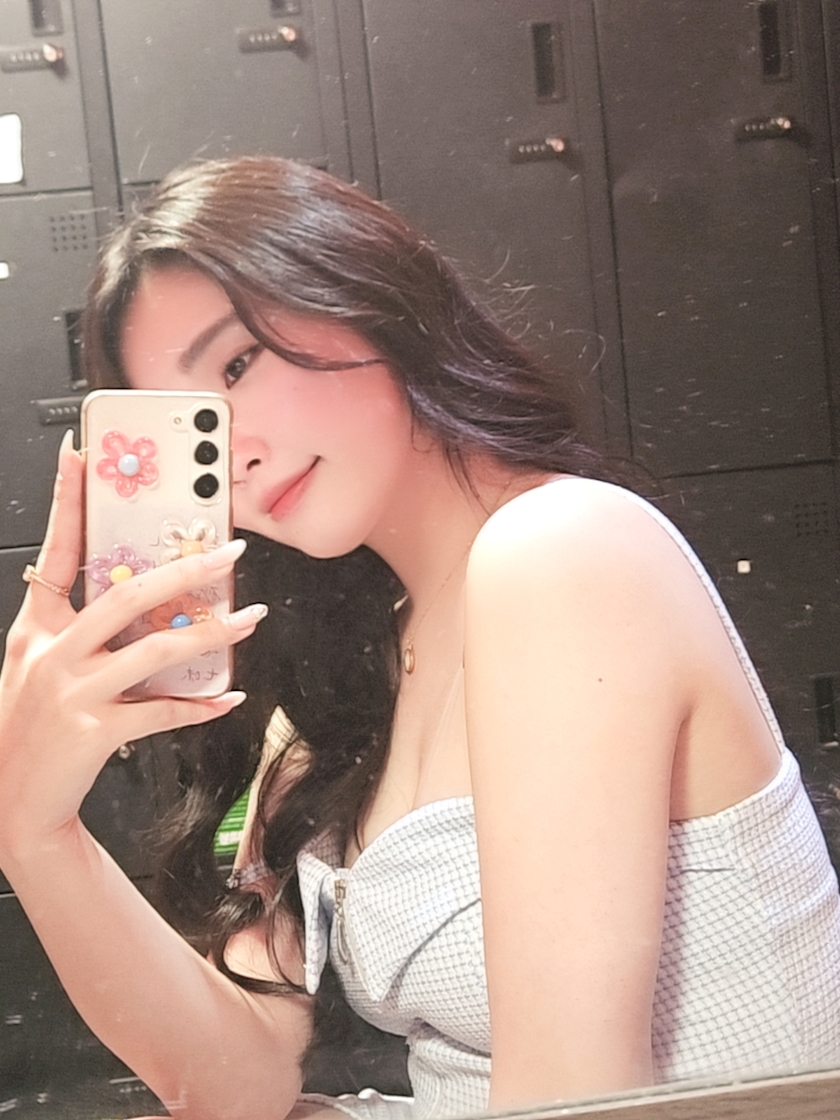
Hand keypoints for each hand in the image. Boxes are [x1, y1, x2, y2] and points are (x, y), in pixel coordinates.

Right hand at [0, 430, 263, 861]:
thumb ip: (81, 631)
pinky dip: (200, 706)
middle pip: (125, 595)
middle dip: (184, 569)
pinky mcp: (93, 732)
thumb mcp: (38, 667)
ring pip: (155, 650)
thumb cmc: (28, 729)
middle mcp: (52, 653)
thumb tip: (147, 603)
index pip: (54, 551)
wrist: (11, 807)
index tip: (79, 454)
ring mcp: (71, 693)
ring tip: (251, 618)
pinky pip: (161, 713)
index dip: (66, 500)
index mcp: (36, 628)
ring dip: (212, 633)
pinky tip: (228, 698)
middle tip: (229, 550)